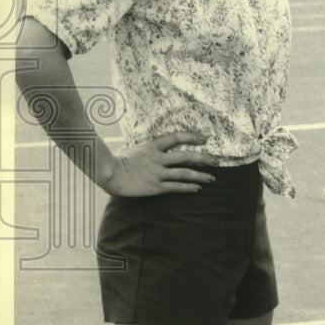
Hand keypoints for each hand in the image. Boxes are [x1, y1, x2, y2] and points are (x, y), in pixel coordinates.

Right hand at [98, 131, 217, 196]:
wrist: (107, 172)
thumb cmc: (117, 161)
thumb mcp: (135, 149)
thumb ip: (148, 150)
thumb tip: (155, 149)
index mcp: (153, 146)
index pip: (176, 137)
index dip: (192, 136)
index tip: (204, 137)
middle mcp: (158, 158)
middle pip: (186, 156)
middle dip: (203, 158)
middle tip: (216, 160)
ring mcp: (158, 173)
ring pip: (184, 173)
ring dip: (200, 175)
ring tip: (212, 178)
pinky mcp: (155, 186)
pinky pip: (175, 187)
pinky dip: (188, 187)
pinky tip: (197, 188)